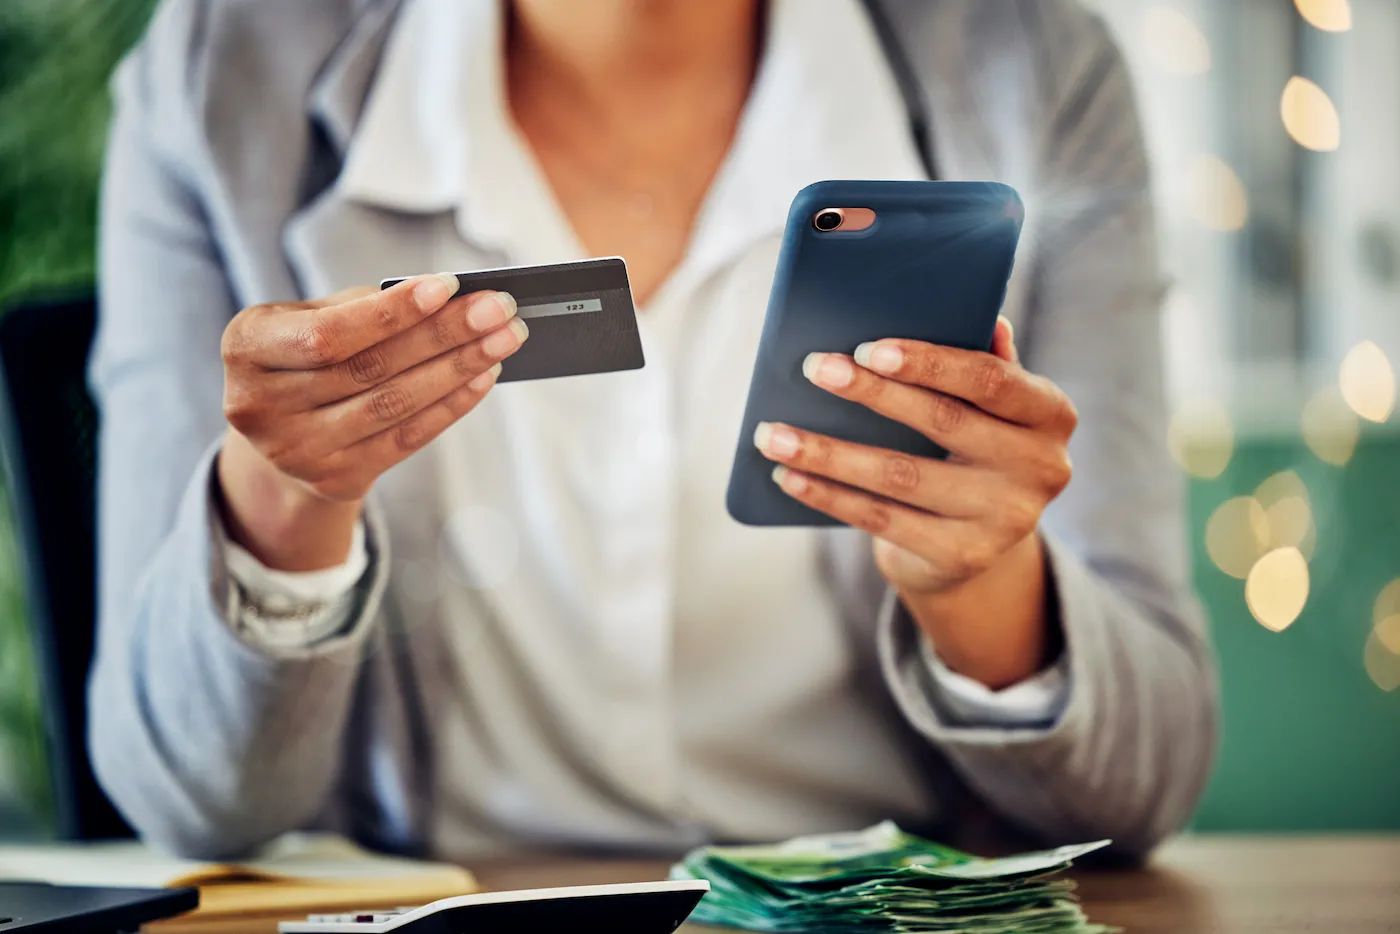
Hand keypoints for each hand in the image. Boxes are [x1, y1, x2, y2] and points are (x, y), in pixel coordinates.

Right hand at [217, 274, 528, 569]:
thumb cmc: (308, 355)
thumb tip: (451, 301)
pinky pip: (405, 439)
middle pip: (370, 368)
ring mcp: (294, 450)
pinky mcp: (333, 479)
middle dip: (444, 335)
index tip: (449, 286)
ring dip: (458, 370)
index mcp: (246, 346)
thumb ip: (365, 307)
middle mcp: (259, 404)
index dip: (392, 312)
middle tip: (499, 310)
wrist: (281, 431)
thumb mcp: (311, 318)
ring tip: (503, 341)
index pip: (328, 332)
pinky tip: (483, 378)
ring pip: (393, 405)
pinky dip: (450, 406)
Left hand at [752, 318, 1077, 686]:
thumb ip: (981, 357)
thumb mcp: (989, 403)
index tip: (871, 347)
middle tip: (814, 368)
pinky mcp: (961, 557)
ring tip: (773, 432)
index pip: (992, 379)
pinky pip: (881, 520)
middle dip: (871, 393)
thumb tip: (971, 309)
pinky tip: (788, 475)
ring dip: (829, 452)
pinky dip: (828, 495)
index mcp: (1051, 414)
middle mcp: (1041, 469)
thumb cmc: (973, 444)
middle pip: (942, 423)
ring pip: (901, 477)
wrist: (979, 542)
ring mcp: (1004, 520)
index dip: (930, 362)